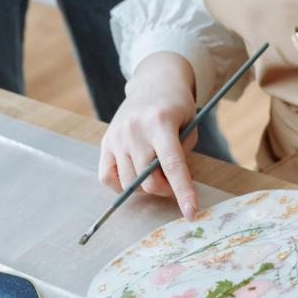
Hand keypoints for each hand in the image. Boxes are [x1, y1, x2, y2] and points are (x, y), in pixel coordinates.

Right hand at [98, 52, 198, 219]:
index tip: (191, 214)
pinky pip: (107, 178)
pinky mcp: (105, 141)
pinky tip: (134, 175)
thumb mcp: (190, 126)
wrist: (154, 83)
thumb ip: (182, 156)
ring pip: (130, 183)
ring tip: (155, 170)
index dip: (183, 192)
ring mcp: (117, 136)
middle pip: (149, 181)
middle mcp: (135, 129)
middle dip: (165, 189)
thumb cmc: (177, 108)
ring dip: (146, 186)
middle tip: (172, 179)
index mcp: (161, 122)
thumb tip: (167, 186)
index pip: (173, 165)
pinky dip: (122, 185)